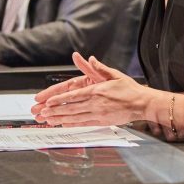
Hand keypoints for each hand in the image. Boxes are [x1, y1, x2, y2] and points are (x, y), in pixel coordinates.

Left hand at [32, 53, 157, 126]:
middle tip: (42, 113)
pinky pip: (83, 123)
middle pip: (71, 108)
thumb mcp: (114, 74)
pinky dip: (72, 124)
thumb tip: (90, 59)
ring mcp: (98, 113)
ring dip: (60, 119)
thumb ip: (100, 68)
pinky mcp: (102, 121)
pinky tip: (64, 124)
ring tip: (48, 120)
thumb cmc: (129, 89)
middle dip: (55, 111)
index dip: (59, 99)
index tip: (48, 102)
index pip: (74, 95)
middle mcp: (95, 103)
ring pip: (75, 117)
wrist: (142, 103)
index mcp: (96, 90)